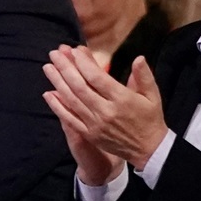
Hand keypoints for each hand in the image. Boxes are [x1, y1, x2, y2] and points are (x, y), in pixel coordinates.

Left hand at [42, 45, 167, 171]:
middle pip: (79, 86)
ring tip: (48, 67)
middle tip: (54, 54)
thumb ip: (144, 76)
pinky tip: (48, 93)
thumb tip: (139, 58)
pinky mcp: (89, 134)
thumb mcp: (152, 96)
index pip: (97, 78)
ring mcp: (95, 124)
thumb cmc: (150, 119)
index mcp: (122, 100)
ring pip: (72, 100)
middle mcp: (106, 111)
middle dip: (65, 68)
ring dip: (57, 82)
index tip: (74, 50)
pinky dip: (57, 106)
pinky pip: (69, 118)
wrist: (150, 150)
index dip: (83, 63)